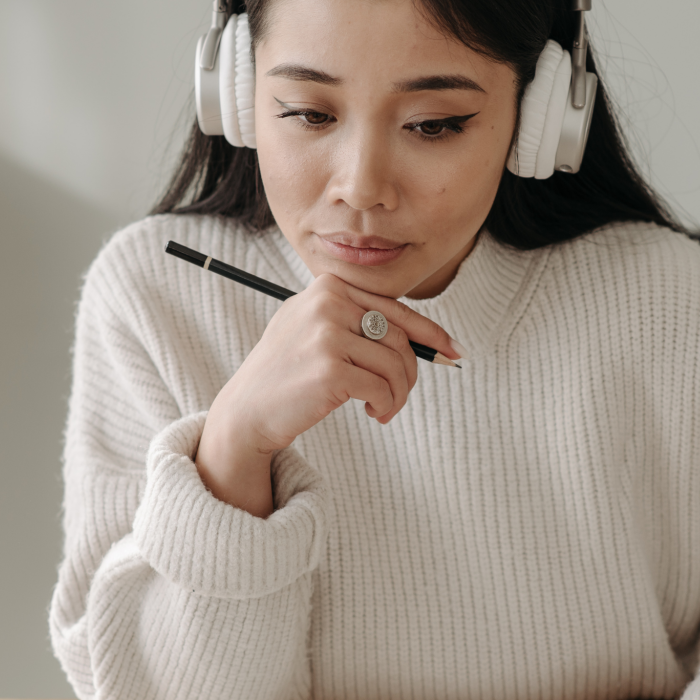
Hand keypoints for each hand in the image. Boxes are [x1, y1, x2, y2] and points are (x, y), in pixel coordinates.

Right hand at [195, 272, 461, 516]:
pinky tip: (373, 413)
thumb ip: (361, 322)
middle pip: (399, 338)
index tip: (452, 350)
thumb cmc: (289, 373)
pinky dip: (386, 405)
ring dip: (397, 395)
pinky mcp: (329, 369)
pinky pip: (382, 387)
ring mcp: (327, 334)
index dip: (430, 332)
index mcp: (329, 286)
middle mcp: (328, 303)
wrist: (247, 410)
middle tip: (396, 397)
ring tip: (383, 408)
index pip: (394, 308)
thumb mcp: (317, 329)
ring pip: (395, 365)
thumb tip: (428, 337)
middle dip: (409, 373)